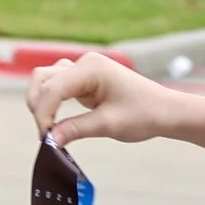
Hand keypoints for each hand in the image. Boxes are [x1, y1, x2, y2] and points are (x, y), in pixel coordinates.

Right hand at [27, 52, 182, 145]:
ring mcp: (83, 70)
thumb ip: (76, 129)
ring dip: (42, 103)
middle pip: (43, 79)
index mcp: (92, 68)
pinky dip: (52, 103)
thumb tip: (50, 140)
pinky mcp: (84, 81)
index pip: (53, 87)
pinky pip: (57, 87)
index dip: (44, 113)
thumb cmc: (145, 114)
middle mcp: (84, 64)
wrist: (166, 111)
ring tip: (49, 129)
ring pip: (46, 81)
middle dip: (39, 106)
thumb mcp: (109, 125)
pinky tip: (56, 123)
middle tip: (46, 135)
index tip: (46, 138)